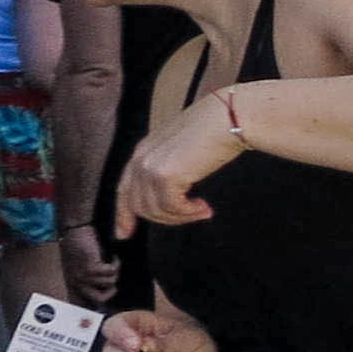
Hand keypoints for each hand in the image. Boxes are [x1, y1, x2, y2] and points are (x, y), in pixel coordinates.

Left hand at [58, 226, 119, 303]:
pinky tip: (114, 257)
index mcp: (72, 284)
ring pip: (109, 284)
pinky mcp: (90, 267)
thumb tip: (104, 293)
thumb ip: (87, 279)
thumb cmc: (79, 246)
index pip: (79, 305)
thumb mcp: (80, 266)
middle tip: (114, 285)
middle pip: (98, 300)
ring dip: (115, 273)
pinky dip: (116, 264)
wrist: (76, 230)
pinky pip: (111, 272)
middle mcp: (76, 283)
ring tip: (113, 264)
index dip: (92, 309)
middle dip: (111, 292)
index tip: (103, 310)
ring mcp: (82, 276)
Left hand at [116, 96, 253, 231]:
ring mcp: (150, 167)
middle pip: (138, 205)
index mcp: (143, 150)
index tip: (124, 233)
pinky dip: (188, 213)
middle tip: (191, 217)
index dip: (123, 214)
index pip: (124, 189)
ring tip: (203, 211)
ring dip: (180, 216)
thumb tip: (174, 187)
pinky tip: (204, 207)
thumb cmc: (216, 127)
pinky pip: (171, 207)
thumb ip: (169, 163)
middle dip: (164, 218)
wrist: (230, 118)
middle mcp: (140, 159)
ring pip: (155, 210)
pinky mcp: (165, 176)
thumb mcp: (182, 146)